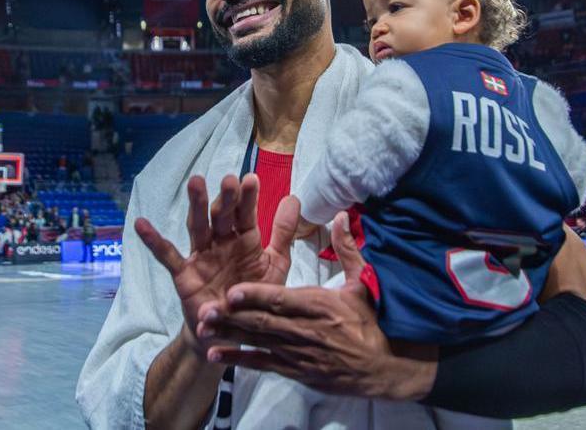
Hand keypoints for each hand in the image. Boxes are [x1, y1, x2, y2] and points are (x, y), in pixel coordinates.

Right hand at [135, 174, 298, 357]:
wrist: (231, 334)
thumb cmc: (254, 297)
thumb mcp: (275, 265)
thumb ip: (283, 234)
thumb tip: (294, 198)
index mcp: (245, 239)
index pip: (246, 213)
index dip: (248, 198)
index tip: (251, 179)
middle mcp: (222, 243)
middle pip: (222, 215)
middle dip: (226, 198)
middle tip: (229, 180)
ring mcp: (201, 257)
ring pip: (198, 227)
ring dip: (197, 206)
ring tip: (196, 183)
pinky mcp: (184, 275)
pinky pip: (167, 257)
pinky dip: (154, 241)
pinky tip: (142, 224)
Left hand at [197, 212, 436, 400]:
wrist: (382, 368)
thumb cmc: (370, 321)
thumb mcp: (363, 283)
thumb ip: (347, 249)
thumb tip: (340, 215)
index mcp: (319, 305)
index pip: (282, 299)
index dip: (256, 296)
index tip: (233, 291)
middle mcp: (305, 330)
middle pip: (263, 322)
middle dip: (233, 316)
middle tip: (206, 311)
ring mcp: (297, 353)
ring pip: (258, 342)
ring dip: (229, 336)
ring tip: (203, 329)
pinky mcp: (294, 370)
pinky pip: (262, 363)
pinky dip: (239, 359)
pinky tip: (216, 354)